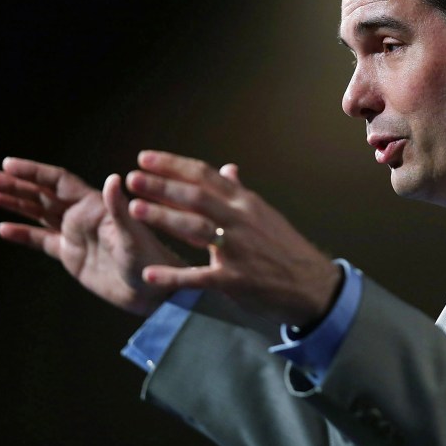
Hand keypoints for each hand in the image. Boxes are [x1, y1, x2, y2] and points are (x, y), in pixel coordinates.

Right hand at [0, 157, 183, 315]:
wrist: (153, 293)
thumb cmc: (150, 262)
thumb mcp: (133, 236)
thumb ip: (119, 209)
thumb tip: (112, 179)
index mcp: (94, 206)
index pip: (57, 182)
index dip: (33, 172)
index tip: (8, 163)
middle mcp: (82, 216)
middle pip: (42, 194)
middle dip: (15, 184)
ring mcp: (76, 235)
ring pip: (38, 214)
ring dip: (15, 203)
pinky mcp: (72, 256)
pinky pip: (43, 241)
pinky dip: (24, 235)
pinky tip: (3, 229)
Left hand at [125, 151, 340, 326]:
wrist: (313, 286)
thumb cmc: (285, 249)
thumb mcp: (266, 215)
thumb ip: (241, 193)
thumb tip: (228, 169)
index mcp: (245, 203)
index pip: (205, 175)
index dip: (173, 165)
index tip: (144, 158)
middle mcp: (241, 220)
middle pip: (196, 196)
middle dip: (161, 186)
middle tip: (132, 178)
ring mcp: (238, 250)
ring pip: (195, 228)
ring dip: (163, 217)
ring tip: (134, 209)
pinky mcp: (235, 281)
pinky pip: (198, 276)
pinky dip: (173, 275)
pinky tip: (149, 274)